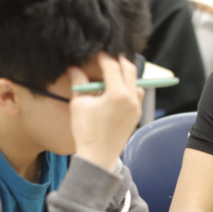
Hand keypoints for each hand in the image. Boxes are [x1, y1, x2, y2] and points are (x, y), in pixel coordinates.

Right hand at [69, 53, 143, 170]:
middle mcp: (131, 99)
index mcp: (117, 94)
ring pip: (136, 82)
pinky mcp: (136, 116)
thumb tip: (75, 69)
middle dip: (118, 61)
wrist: (98, 157)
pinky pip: (137, 95)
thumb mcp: (79, 104)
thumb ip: (79, 82)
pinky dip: (129, 89)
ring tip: (112, 75)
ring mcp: (136, 108)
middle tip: (107, 58)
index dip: (103, 57)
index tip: (96, 54)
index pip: (112, 66)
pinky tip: (116, 91)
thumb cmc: (87, 132)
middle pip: (129, 69)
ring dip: (126, 75)